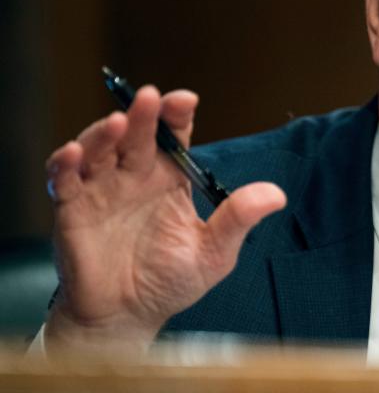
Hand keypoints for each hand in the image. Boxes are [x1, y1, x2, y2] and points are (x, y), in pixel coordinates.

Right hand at [43, 86, 285, 352]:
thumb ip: (239, 219)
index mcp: (169, 178)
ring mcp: (101, 190)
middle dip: (143, 114)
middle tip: (150, 98)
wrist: (127, 318)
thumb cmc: (170, 281)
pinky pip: (62, 181)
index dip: (176, 114)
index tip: (186, 100)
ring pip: (98, 148)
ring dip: (104, 133)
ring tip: (118, 124)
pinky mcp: (72, 210)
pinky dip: (64, 165)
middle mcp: (133, 176)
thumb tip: (277, 194)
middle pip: (137, 135)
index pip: (173, 135)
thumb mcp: (214, 252)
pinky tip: (73, 154)